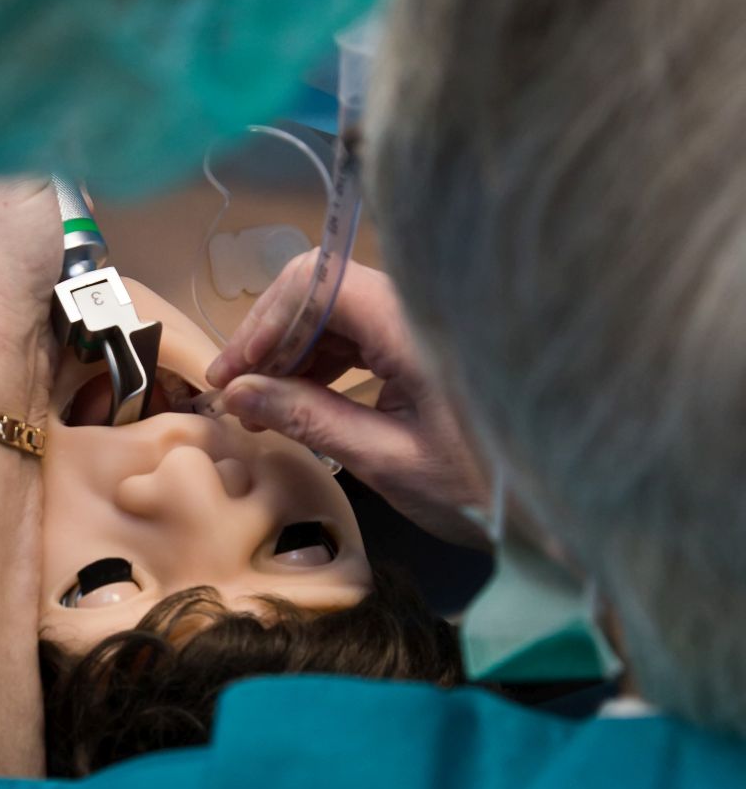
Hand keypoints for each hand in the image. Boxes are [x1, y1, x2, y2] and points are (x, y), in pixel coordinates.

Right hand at [205, 258, 490, 548]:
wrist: (555, 502)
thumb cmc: (479, 488)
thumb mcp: (385, 460)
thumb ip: (310, 419)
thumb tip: (241, 394)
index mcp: (411, 327)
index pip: (317, 285)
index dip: (266, 324)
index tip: (234, 376)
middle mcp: (416, 310)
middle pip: (322, 292)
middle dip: (270, 337)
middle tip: (234, 391)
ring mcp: (421, 326)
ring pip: (336, 315)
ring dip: (291, 353)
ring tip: (258, 406)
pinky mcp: (425, 346)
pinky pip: (360, 336)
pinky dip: (321, 363)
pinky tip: (298, 401)